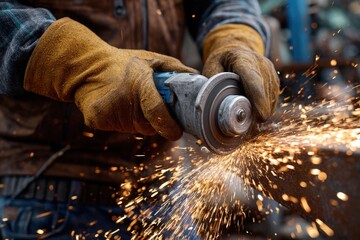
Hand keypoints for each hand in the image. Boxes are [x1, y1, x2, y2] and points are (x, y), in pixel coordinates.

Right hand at [24, 18, 195, 139]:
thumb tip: (197, 78)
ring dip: (138, 121)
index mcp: (138, 85)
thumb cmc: (121, 63)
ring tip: (130, 102)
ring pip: (134, 129)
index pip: (157, 113)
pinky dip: (122, 122)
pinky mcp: (96, 121)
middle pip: (148, 126)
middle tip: (150, 106)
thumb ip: (174, 68)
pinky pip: (118, 129)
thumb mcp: (149, 59)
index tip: (177, 132)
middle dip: (154, 121)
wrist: (84, 67)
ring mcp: (108, 113)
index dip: (169, 127)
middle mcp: (123, 101)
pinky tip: (117, 106)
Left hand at [202, 24, 279, 121]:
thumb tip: (212, 103)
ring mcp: (270, 71)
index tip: (259, 115)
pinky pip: (273, 98)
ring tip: (249, 120)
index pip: (252, 79)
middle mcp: (261, 63)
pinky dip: (265, 107)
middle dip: (258, 111)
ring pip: (270, 97)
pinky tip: (255, 112)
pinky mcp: (274, 79)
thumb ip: (212, 82)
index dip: (257, 98)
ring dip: (262, 111)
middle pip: (264, 91)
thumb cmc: (222, 61)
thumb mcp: (212, 66)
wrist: (237, 48)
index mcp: (243, 59)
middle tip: (248, 128)